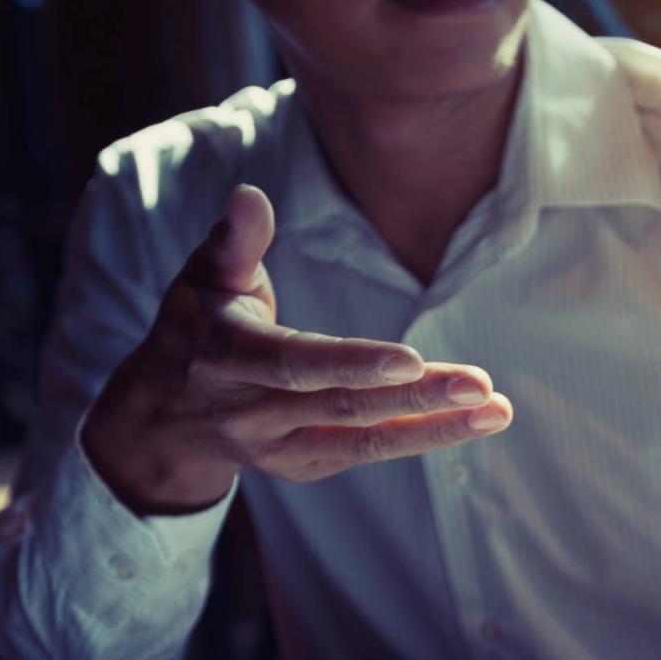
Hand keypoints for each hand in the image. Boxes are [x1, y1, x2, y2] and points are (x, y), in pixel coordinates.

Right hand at [81, 184, 512, 513]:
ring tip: (497, 411)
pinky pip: (372, 450)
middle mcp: (253, 412)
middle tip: (481, 385)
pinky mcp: (307, 465)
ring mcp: (280, 448)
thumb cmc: (194, 325)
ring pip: (367, 438)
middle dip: (417, 398)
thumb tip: (250, 194)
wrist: (164, 415)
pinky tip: (475, 421)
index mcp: (225, 358)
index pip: (296, 364)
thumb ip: (234, 241)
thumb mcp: (202, 277)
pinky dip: (425, 437)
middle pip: (344, 407)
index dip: (352, 365)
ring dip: (438, 427)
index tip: (410, 361)